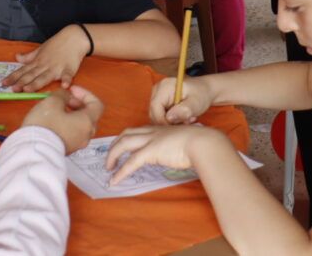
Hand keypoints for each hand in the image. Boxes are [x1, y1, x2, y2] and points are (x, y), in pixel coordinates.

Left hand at [5, 26, 91, 90]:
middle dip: (21, 82)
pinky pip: (68, 75)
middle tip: (13, 89)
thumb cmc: (57, 44)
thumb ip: (29, 56)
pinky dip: (67, 80)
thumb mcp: (41, 49)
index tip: (3, 83)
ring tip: (28, 90)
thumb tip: (16, 57)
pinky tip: (65, 85)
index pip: (23, 70)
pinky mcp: (69, 68)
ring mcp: (57, 67)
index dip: (13, 77)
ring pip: (45, 77)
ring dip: (36, 83)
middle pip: (31, 75)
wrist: (74, 37)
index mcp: (38, 61)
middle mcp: (45, 65)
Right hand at [21, 86, 103, 153]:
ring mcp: (77, 144)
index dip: (85, 93)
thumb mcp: (53, 101)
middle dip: (76, 103)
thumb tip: (66, 96)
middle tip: (62, 98)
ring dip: (70, 113)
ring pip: (79, 124)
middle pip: (89, 115)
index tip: (71, 89)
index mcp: (87, 122)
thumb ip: (63, 94)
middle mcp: (86, 134)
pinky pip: (72, 133)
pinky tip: (52, 119)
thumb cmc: (45, 123)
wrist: (33, 150)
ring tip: (54, 107)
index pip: (97, 104)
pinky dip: (66, 123)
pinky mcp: (68, 149)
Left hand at [105, 125, 223, 185]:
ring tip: (108, 169)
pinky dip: (121, 172)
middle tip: (111, 158)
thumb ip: (177, 146)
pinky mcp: (151, 152)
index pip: (138, 130)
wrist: (204, 143)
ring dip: (112, 156)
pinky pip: (131, 162)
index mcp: (160, 129)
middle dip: (115, 145)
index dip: (127, 138)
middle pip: (126, 133)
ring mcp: (151, 140)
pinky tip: (114, 181)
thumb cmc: (200, 144)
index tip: (123, 148)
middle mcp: (153, 131)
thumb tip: (178, 155)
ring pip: (123, 144)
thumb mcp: (185, 142)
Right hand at [148, 75, 212, 124]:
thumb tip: (169, 118)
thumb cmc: (202, 94)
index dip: (163, 121)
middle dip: (169, 123)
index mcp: (165, 86)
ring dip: (171, 123)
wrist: (205, 90)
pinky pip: (160, 116)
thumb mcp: (196, 102)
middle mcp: (157, 89)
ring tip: (187, 120)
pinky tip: (183, 119)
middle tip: (187, 123)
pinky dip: (171, 121)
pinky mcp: (160, 102)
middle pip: (154, 113)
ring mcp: (157, 95)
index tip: (177, 129)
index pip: (155, 108)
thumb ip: (184, 110)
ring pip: (157, 116)